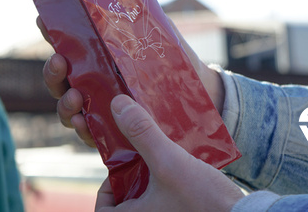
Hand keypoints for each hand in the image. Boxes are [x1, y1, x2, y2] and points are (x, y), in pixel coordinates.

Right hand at [39, 17, 225, 148]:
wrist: (199, 93)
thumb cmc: (171, 60)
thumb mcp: (152, 35)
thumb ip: (133, 19)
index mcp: (96, 58)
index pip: (68, 47)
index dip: (52, 35)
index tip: (44, 22)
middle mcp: (92, 84)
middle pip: (59, 80)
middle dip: (52, 72)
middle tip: (59, 61)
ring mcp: (99, 109)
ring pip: (69, 109)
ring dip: (64, 102)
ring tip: (73, 97)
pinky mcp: (112, 133)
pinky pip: (90, 134)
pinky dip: (82, 128)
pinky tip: (83, 121)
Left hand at [95, 95, 242, 210]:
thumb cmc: (205, 201)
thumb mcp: (169, 161)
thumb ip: (142, 133)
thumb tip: (117, 105)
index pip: (102, 211)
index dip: (105, 191)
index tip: (119, 173)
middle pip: (126, 204)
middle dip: (130, 182)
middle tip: (141, 162)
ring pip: (148, 203)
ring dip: (150, 183)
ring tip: (161, 160)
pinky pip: (166, 203)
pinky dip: (168, 189)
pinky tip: (181, 170)